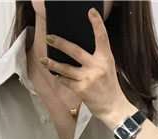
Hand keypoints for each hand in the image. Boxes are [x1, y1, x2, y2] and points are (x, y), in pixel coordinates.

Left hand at [40, 6, 132, 124]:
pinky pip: (66, 81)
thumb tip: (76, 49)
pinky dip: (60, 77)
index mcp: (106, 58)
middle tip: (49, 37)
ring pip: (66, 68)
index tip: (90, 11)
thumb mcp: (107, 67)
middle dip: (60, 43)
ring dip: (53, 64)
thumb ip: (96, 57)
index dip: (96, 23)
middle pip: (75, 51)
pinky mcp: (82, 90)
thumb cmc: (109, 86)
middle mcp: (97, 66)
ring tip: (44, 59)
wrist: (113, 107)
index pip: (102, 37)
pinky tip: (55, 74)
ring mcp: (88, 78)